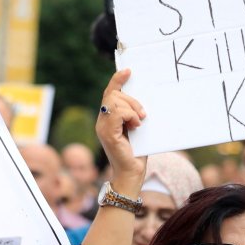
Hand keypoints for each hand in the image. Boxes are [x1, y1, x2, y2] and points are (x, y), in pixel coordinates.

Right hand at [97, 69, 147, 189]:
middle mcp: (102, 121)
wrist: (132, 173)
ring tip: (139, 122)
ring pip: (114, 102)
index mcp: (108, 118)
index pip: (109, 94)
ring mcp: (102, 127)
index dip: (117, 80)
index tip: (128, 71)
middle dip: (131, 100)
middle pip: (113, 95)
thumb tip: (141, 102)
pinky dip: (130, 116)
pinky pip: (117, 113)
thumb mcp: (137, 128)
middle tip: (143, 114)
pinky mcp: (107, 133)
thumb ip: (134, 115)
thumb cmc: (137, 153)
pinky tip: (136, 126)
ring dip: (132, 108)